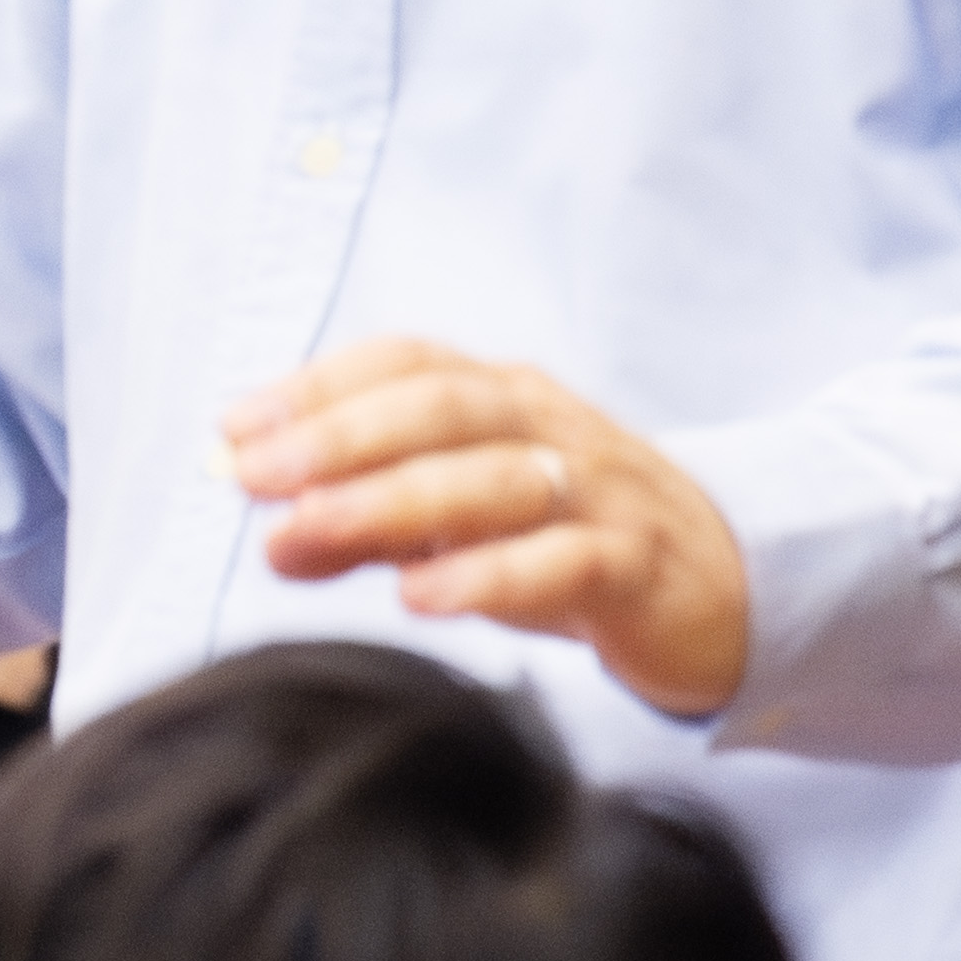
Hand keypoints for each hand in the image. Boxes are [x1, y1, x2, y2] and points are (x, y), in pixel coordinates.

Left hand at [218, 339, 750, 716]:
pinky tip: (423, 595)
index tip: (231, 428)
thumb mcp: (465, 526)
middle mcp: (549, 429)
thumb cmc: (572, 542)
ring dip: (393, 501)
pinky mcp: (640, 568)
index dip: (317, 387)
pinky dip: (491, 574)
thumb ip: (370, 525)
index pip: (406, 365)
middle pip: (441, 410)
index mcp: (504, 399)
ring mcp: (600, 494)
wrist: (728, 586)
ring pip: (496, 479)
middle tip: (251, 477)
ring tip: (308, 532)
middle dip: (337, 437)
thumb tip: (269, 533)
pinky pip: (566, 561)